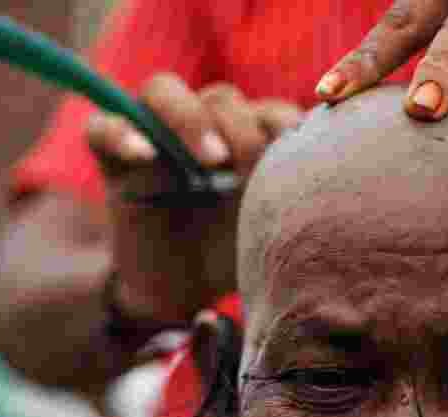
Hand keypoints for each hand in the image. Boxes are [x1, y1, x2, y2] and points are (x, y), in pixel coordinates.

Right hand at [87, 74, 301, 323]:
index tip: (295, 156)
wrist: (182, 294)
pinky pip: (103, 126)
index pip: (267, 110)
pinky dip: (121, 132)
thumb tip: (344, 180)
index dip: (283, 124)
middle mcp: (203, 129)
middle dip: (241, 126)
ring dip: (190, 118)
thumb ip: (297, 200)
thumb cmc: (233, 257)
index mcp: (246, 140)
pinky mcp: (114, 160)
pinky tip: (143, 156)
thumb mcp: (270, 230)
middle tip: (247, 165)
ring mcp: (155, 138)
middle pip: (220, 96)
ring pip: (163, 90)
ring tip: (211, 161)